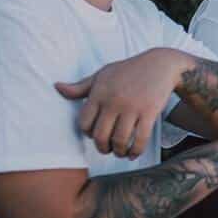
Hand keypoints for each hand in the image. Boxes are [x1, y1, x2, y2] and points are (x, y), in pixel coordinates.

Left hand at [58, 48, 193, 158]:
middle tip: (107, 149)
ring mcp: (132, 107)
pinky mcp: (149, 112)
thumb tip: (57, 87)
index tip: (96, 135)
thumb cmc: (128, 70)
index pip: (84, 123)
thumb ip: (80, 87)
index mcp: (99, 92)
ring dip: (119, 152)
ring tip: (121, 152)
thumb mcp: (103, 75)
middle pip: (100, 136)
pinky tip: (134, 153)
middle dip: (102, 148)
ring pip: (119, 141)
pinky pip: (140, 139)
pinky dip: (136, 151)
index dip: (88, 134)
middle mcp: (113, 101)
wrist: (161, 64)